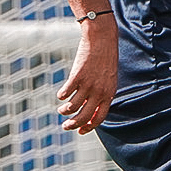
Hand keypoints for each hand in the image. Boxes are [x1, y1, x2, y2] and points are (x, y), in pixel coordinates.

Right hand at [57, 19, 117, 133]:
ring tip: (61, 110)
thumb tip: (91, 109)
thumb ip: (102, 93)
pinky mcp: (77, 76)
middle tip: (66, 126)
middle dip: (73, 124)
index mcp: (109, 94)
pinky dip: (61, 96)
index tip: (80, 131)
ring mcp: (88, 84)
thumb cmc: (105, 59)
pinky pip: (66, 92)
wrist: (102, 39)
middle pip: (84, 116)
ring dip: (65, 111)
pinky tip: (61, 95)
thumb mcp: (108, 79)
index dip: (89, 127)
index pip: (99, 117)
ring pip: (73, 106)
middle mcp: (99, 91)